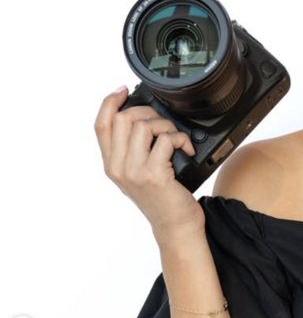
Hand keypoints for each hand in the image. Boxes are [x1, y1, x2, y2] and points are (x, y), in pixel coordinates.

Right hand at [94, 86, 204, 238]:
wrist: (176, 227)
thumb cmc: (163, 200)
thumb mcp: (138, 175)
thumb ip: (131, 151)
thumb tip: (138, 118)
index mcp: (111, 165)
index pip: (101, 124)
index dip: (110, 102)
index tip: (123, 90)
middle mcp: (118, 168)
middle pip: (123, 119)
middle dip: (147, 113)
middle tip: (163, 125)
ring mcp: (135, 171)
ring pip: (144, 125)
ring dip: (166, 126)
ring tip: (176, 139)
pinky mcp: (154, 174)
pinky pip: (165, 139)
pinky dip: (180, 139)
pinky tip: (186, 150)